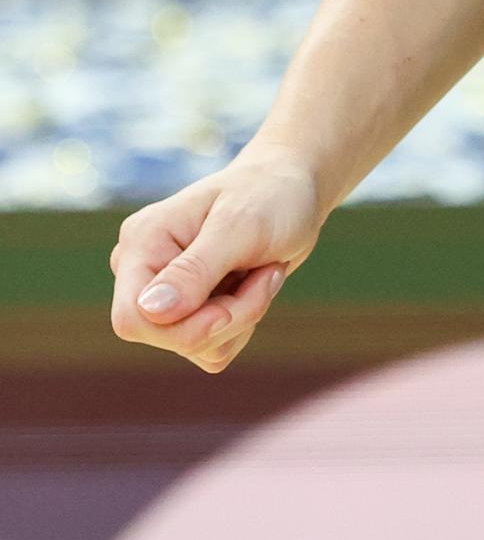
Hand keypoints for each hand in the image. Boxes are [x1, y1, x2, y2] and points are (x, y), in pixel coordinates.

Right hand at [109, 145, 323, 373]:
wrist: (294, 190)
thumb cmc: (270, 195)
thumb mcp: (240, 225)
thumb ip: (195, 269)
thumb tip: (149, 311)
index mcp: (142, 242)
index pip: (131, 318)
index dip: (181, 328)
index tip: (229, 309)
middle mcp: (146, 272)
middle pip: (167, 337)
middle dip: (228, 317)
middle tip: (267, 276)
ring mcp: (168, 295)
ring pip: (196, 346)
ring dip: (244, 316)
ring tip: (266, 270)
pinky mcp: (192, 312)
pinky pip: (213, 348)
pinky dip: (245, 322)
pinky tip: (258, 283)